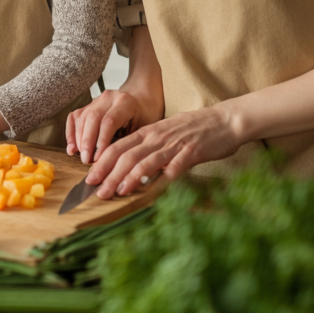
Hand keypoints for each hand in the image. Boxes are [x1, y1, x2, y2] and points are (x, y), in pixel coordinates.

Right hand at [67, 86, 162, 164]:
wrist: (142, 97)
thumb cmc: (146, 115)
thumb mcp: (145, 127)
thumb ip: (129, 141)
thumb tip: (116, 163)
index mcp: (125, 102)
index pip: (109, 121)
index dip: (102, 141)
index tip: (98, 159)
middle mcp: (108, 98)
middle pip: (92, 118)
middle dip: (87, 142)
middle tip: (86, 160)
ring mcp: (96, 100)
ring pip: (81, 117)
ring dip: (78, 139)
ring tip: (81, 156)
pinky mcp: (88, 104)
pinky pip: (75, 117)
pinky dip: (71, 133)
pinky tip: (72, 148)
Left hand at [86, 105, 242, 198]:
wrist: (224, 120)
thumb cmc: (194, 130)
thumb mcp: (165, 134)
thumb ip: (148, 149)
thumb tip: (130, 169)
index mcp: (148, 132)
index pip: (118, 147)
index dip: (102, 163)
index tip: (89, 179)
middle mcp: (156, 137)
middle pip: (126, 155)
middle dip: (109, 174)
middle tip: (97, 192)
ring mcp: (173, 145)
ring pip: (145, 161)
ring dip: (129, 177)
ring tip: (117, 191)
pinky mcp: (191, 152)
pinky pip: (174, 166)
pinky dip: (161, 178)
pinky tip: (153, 190)